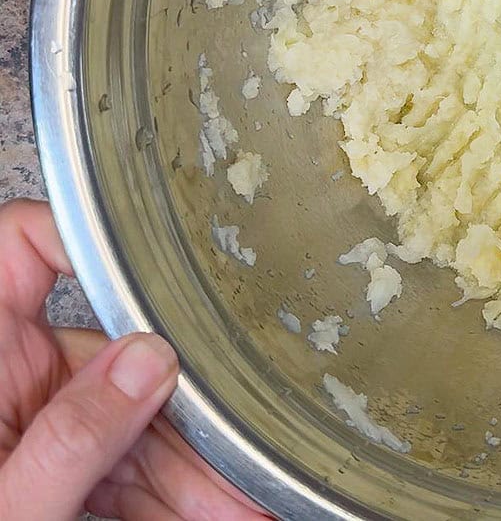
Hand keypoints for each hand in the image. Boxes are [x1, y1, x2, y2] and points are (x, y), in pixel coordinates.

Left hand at [0, 199, 270, 519]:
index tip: (170, 265)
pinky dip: (165, 493)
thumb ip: (71, 436)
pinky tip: (214, 510)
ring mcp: (29, 416)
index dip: (94, 237)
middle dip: (184, 410)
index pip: (24, 246)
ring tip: (245, 501)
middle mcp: (2, 373)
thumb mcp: (4, 507)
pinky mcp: (49, 459)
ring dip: (190, 466)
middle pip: (113, 351)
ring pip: (129, 415)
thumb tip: (150, 362)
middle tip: (243, 450)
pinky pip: (119, 461)